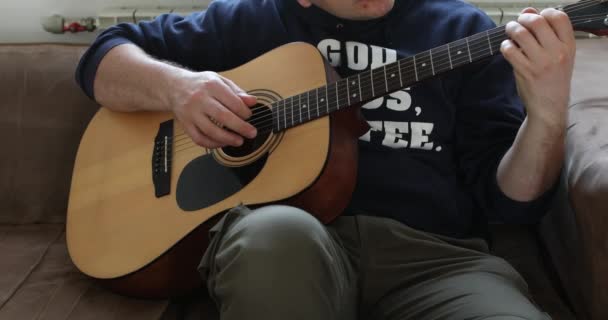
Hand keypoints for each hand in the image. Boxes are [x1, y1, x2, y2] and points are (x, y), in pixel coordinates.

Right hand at [168, 70, 257, 147]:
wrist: (174, 86)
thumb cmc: (201, 84)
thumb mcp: (220, 81)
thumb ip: (237, 92)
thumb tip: (253, 102)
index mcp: (212, 86)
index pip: (232, 101)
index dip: (244, 112)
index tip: (249, 116)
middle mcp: (200, 99)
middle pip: (223, 116)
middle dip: (240, 127)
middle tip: (251, 133)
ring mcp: (191, 113)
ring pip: (210, 130)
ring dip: (227, 139)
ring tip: (239, 141)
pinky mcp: (185, 124)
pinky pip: (199, 139)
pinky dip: (212, 144)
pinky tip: (222, 143)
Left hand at [501, 8, 575, 129]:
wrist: (549, 106)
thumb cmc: (553, 79)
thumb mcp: (558, 55)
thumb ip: (545, 32)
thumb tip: (528, 10)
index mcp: (568, 45)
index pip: (559, 17)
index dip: (544, 12)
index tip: (537, 17)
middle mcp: (556, 52)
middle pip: (537, 22)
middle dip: (523, 18)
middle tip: (518, 23)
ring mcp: (540, 61)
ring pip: (520, 33)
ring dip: (511, 29)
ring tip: (510, 32)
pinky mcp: (525, 70)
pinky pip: (509, 49)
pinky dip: (505, 45)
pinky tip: (508, 48)